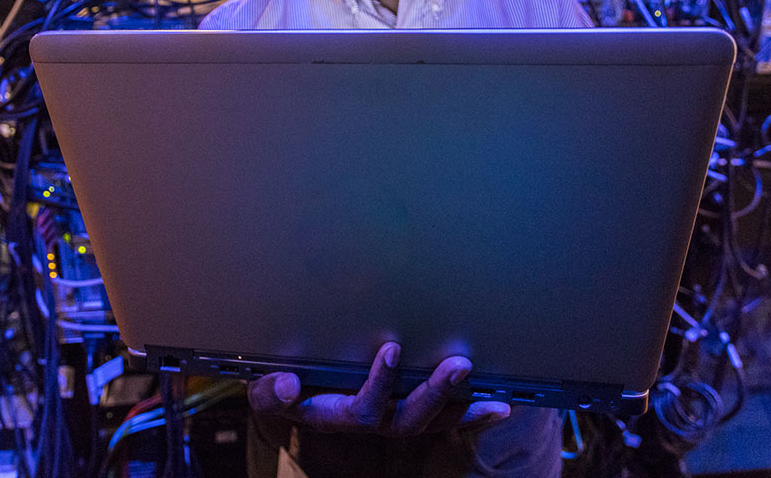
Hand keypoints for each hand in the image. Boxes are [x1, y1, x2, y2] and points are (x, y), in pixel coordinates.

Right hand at [246, 342, 509, 436]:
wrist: (295, 404)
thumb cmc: (285, 389)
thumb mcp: (270, 392)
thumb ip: (270, 393)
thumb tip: (286, 385)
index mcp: (336, 414)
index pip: (362, 408)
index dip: (380, 385)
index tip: (393, 349)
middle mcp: (370, 421)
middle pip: (407, 419)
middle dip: (435, 394)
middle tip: (459, 364)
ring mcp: (393, 419)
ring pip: (432, 420)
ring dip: (462, 404)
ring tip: (489, 388)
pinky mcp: (411, 413)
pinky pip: (447, 420)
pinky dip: (474, 414)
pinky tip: (500, 404)